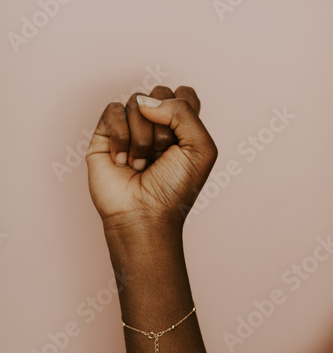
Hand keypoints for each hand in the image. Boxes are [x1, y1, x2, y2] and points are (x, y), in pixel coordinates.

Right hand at [86, 86, 217, 235]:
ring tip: (141, 164)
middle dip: (163, 127)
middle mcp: (156, 125)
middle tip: (161, 155)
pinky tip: (122, 161)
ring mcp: (130, 129)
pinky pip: (112, 111)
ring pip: (136, 102)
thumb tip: (147, 103)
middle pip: (160, 94)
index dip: (182, 108)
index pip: (183, 94)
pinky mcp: (105, 135)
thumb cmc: (174, 190)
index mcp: (182, 128)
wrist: (144, 214)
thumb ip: (185, 111)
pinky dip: (120, 137)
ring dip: (142, 138)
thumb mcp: (200, 149)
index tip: (180, 139)